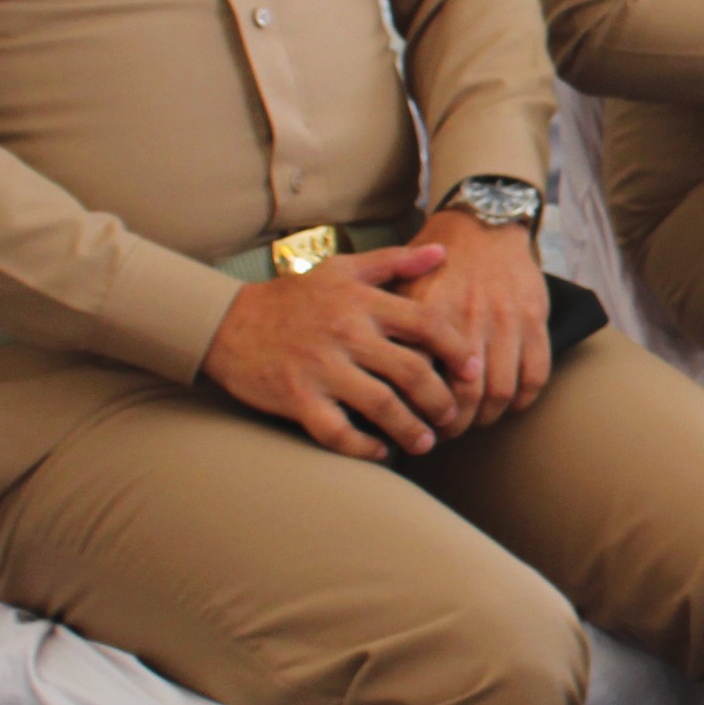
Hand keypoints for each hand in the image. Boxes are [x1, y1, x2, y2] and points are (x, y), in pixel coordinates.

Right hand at [197, 239, 478, 460]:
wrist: (228, 323)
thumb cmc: (294, 297)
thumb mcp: (342, 269)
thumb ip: (394, 262)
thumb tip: (442, 252)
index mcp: (362, 302)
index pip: (427, 324)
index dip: (458, 350)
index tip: (474, 371)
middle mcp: (346, 334)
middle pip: (412, 372)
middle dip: (441, 400)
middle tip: (453, 416)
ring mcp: (321, 368)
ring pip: (382, 406)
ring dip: (411, 430)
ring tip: (427, 442)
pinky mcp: (297, 397)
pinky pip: (338, 432)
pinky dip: (363, 448)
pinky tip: (380, 452)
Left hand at [394, 204, 549, 430]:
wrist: (484, 220)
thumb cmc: (437, 257)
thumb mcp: (401, 282)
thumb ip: (390, 323)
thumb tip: (370, 372)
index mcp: (429, 312)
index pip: (423, 379)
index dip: (418, 411)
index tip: (413, 423)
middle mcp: (469, 319)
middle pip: (465, 396)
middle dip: (455, 425)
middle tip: (445, 432)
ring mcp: (506, 320)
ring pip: (502, 392)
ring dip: (488, 417)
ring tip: (475, 421)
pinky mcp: (534, 319)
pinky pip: (536, 374)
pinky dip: (523, 398)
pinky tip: (510, 404)